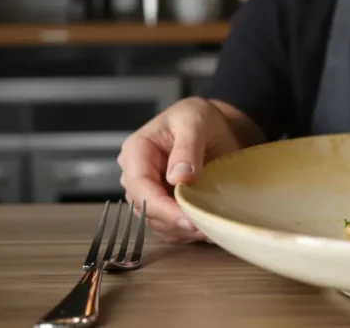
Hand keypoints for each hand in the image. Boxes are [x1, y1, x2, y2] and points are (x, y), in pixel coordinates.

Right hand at [117, 97, 241, 242]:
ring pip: (155, 222)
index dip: (161, 207)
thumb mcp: (196, 121)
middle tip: (205, 227)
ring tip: (209, 227)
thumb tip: (177, 177)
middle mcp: (136, 174)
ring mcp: (148, 190)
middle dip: (174, 222)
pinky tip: (205, 227)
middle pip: (145, 209)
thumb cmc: (200, 118)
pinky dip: (184, 231)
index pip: (139, 186)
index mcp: (137, 150)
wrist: (213, 126)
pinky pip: (167, 225)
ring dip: (180, 230)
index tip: (187, 219)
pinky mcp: (162, 203)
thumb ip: (187, 147)